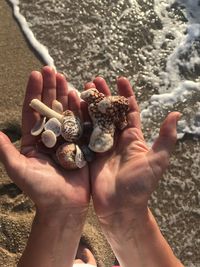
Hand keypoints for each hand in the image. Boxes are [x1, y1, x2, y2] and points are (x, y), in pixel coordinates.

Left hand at [0, 66, 89, 218]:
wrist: (64, 204)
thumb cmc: (40, 189)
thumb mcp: (19, 169)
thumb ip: (6, 151)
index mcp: (34, 139)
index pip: (32, 111)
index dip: (33, 93)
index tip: (35, 74)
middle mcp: (50, 136)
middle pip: (49, 107)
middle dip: (49, 88)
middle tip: (51, 69)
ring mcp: (67, 138)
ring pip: (65, 111)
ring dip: (65, 94)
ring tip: (65, 77)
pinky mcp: (81, 143)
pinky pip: (81, 123)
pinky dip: (81, 109)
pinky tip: (80, 96)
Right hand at [85, 77, 179, 224]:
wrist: (120, 206)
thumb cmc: (140, 185)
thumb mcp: (157, 160)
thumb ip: (166, 138)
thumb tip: (177, 113)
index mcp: (132, 137)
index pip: (129, 110)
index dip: (126, 95)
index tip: (120, 79)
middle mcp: (116, 138)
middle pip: (108, 111)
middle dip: (103, 95)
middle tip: (94, 80)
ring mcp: (101, 145)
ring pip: (94, 120)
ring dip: (88, 104)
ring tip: (80, 89)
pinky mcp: (88, 153)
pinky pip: (83, 134)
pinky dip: (78, 121)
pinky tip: (71, 109)